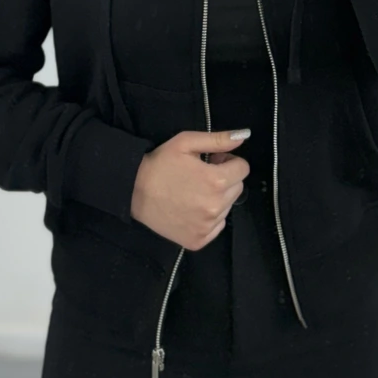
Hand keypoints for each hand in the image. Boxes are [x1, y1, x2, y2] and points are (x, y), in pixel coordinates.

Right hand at [130, 129, 250, 250]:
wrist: (133, 191)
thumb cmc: (160, 163)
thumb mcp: (186, 142)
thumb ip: (219, 140)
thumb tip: (244, 136)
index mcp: (217, 181)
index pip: (243, 169)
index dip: (228, 161)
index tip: (213, 161)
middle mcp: (216, 207)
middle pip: (238, 188)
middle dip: (225, 179)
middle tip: (202, 175)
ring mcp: (207, 227)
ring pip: (228, 207)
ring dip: (218, 198)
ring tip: (194, 191)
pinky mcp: (198, 241)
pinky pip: (217, 226)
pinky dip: (209, 217)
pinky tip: (191, 208)